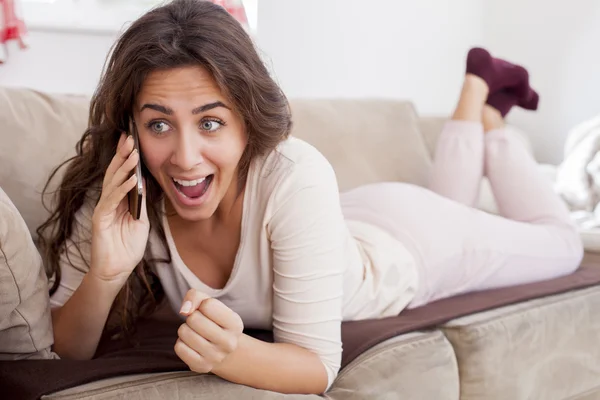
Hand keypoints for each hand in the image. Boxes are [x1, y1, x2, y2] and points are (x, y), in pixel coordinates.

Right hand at [90, 132, 149, 284]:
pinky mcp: (100, 219)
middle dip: (122, 155)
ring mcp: (103, 209)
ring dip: (124, 168)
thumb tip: (144, 184)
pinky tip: (133, 179)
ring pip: (113, 183)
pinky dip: (123, 188)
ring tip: (134, 155)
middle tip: (129, 138)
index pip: (120, 174)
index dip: (125, 158)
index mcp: (118, 201)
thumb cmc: (127, 248)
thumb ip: (140, 204)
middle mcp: (108, 201)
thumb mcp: (140, 222)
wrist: (116, 270)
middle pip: (114, 173)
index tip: (132, 141)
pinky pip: (113, 200)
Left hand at [175, 289, 243, 373]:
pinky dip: (181, 342)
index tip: (208, 312)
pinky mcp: (202, 367)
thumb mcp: (210, 303)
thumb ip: (196, 296)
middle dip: (192, 317)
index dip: (202, 305)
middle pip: (194, 319)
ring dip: (185, 329)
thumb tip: (184, 311)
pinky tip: (192, 345)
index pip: (207, 305)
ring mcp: (216, 357)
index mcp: (236, 324)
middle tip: (200, 324)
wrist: (222, 349)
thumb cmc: (214, 321)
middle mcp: (229, 343)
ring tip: (196, 333)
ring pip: (184, 332)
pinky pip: (179, 347)